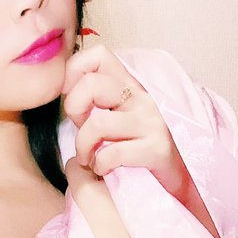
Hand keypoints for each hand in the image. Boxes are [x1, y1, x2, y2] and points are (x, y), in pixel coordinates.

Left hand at [61, 45, 189, 199]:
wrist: (173, 182)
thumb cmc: (136, 151)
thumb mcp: (112, 119)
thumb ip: (91, 103)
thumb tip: (64, 91)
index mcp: (129, 86)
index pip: (99, 55)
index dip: (74, 72)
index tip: (72, 100)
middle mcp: (141, 98)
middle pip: (92, 83)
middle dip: (74, 110)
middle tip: (80, 132)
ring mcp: (151, 122)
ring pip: (98, 124)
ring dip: (83, 147)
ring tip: (88, 158)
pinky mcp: (157, 148)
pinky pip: (112, 153)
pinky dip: (99, 165)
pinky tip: (103, 169)